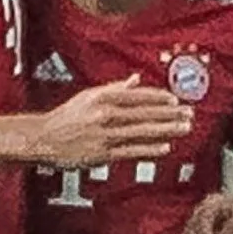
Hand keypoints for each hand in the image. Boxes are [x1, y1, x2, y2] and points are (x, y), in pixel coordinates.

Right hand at [26, 77, 193, 168]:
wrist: (43, 138)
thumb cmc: (65, 117)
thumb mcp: (88, 96)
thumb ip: (115, 88)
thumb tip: (136, 79)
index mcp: (102, 97)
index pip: (137, 95)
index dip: (159, 97)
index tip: (175, 100)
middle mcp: (105, 114)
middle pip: (144, 113)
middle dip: (170, 113)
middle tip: (189, 114)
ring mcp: (104, 135)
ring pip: (142, 131)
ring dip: (166, 129)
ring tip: (184, 128)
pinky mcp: (102, 153)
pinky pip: (131, 151)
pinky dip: (149, 149)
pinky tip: (165, 147)